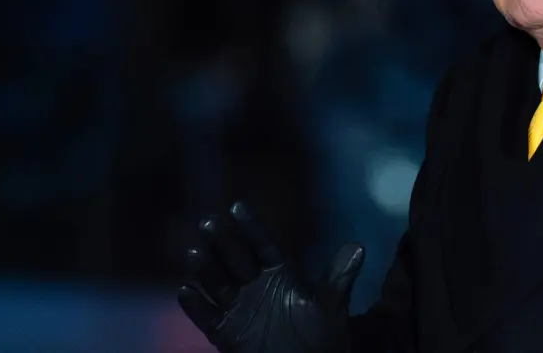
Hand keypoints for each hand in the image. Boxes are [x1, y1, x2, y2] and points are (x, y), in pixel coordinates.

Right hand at [177, 201, 364, 352]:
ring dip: (205, 269)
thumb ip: (339, 277)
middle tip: (208, 221)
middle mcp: (256, 287)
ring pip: (218, 284)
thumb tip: (358, 246)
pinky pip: (208, 317)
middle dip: (223, 242)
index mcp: (281, 275)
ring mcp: (240, 309)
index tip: (237, 206)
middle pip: (237, 259)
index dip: (252, 227)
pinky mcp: (227, 333)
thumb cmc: (321, 337)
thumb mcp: (332, 306)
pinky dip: (196, 306)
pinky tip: (184, 291)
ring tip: (193, 251)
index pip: (264, 245)